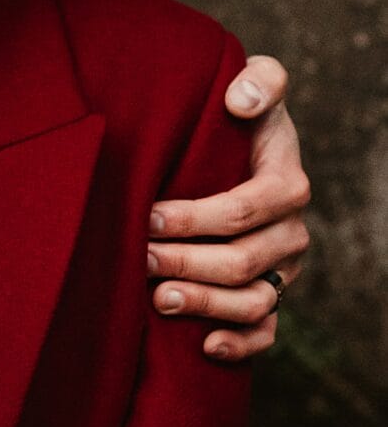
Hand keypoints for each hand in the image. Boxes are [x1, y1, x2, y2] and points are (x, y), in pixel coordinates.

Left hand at [147, 55, 309, 361]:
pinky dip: (238, 345)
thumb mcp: (252, 86)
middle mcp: (289, 231)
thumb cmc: (234, 119)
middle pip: (244, 260)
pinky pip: (264, 333)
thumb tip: (240, 99)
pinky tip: (203, 346)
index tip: (148, 215)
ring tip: (157, 298)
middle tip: (137, 257)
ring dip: (205, 305)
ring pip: (254, 301)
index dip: (197, 217)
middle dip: (187, 261)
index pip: (248, 208)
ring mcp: (281, 270)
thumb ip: (259, 80)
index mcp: (287, 183)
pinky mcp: (268, 298)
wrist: (233, 152)